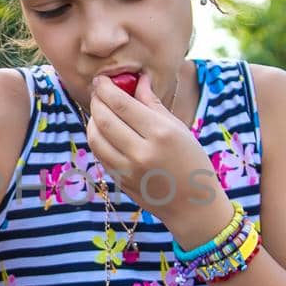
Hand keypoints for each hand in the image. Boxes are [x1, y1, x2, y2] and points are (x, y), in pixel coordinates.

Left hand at [86, 72, 225, 237]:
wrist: (193, 205)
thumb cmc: (191, 161)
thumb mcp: (178, 128)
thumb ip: (153, 104)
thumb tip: (138, 80)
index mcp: (160, 134)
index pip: (122, 105)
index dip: (106, 89)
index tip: (100, 80)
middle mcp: (141, 151)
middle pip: (104, 119)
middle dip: (96, 101)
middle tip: (96, 91)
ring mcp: (128, 169)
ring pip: (95, 138)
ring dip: (92, 120)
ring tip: (98, 110)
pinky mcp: (120, 181)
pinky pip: (100, 154)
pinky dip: (96, 138)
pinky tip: (102, 130)